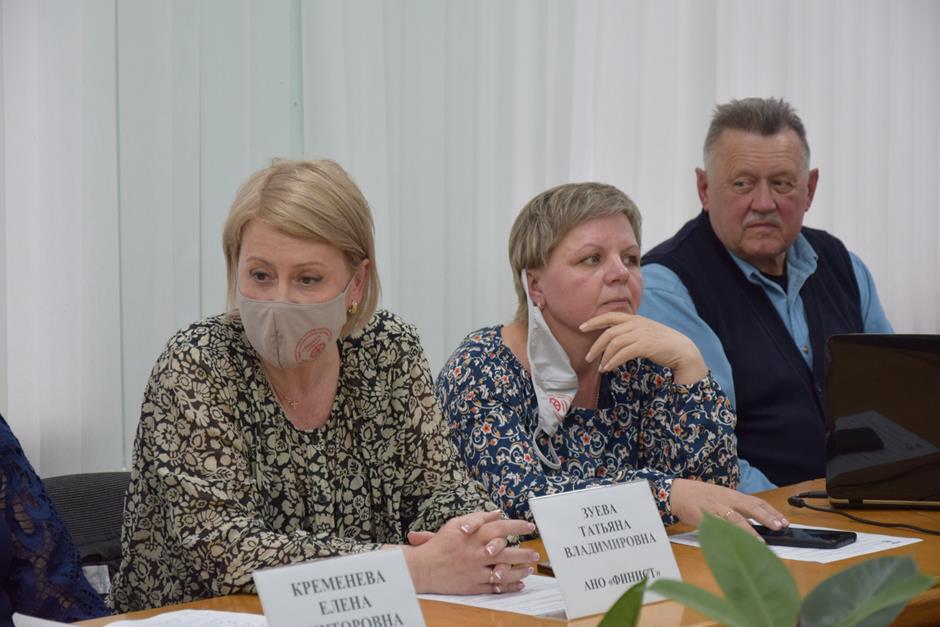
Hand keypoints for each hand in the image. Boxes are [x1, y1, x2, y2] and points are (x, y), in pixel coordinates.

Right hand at [403, 510, 538, 593]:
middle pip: (506, 552)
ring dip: (519, 571)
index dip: (518, 526)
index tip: (530, 527)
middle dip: (524, 553)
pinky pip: (494, 587)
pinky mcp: (472, 585)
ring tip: (529, 569)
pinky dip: (508, 586)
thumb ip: (478, 518)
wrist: (423, 568)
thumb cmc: (439, 544)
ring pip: (503, 571)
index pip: (501, 528)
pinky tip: (518, 584)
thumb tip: (498, 513)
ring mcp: (476, 571)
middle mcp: (477, 553)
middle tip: (535, 553)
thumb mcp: (456, 524)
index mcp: (474, 536)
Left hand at [581, 313, 706, 383]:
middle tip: (588, 357)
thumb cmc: (661, 342)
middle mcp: (636, 324)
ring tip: (600, 367)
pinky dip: (613, 361)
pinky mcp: (645, 345)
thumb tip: (612, 339)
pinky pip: (623, 353)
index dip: (594, 321)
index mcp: (635, 318)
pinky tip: (608, 368)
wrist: (681, 349)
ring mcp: (641, 334)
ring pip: (614, 343)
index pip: (610, 316)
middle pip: (609, 332)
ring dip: (604, 357)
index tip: (581, 327)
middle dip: (596, 345)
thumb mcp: (644, 331)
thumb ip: (630, 331)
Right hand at [669, 478, 788, 538]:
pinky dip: (730, 535)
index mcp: (733, 495)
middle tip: (781, 526)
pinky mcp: (705, 517)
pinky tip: (737, 543)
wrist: (677, 492)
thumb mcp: (720, 497)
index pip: (757, 502)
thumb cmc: (698, 496)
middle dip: (767, 517)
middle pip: (751, 507)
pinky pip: (720, 527)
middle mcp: (728, 499)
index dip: (772, 512)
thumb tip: (752, 520)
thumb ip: (735, 507)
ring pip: (737, 519)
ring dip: (751, 531)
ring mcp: (717, 508)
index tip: (784, 521)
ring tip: (762, 542)